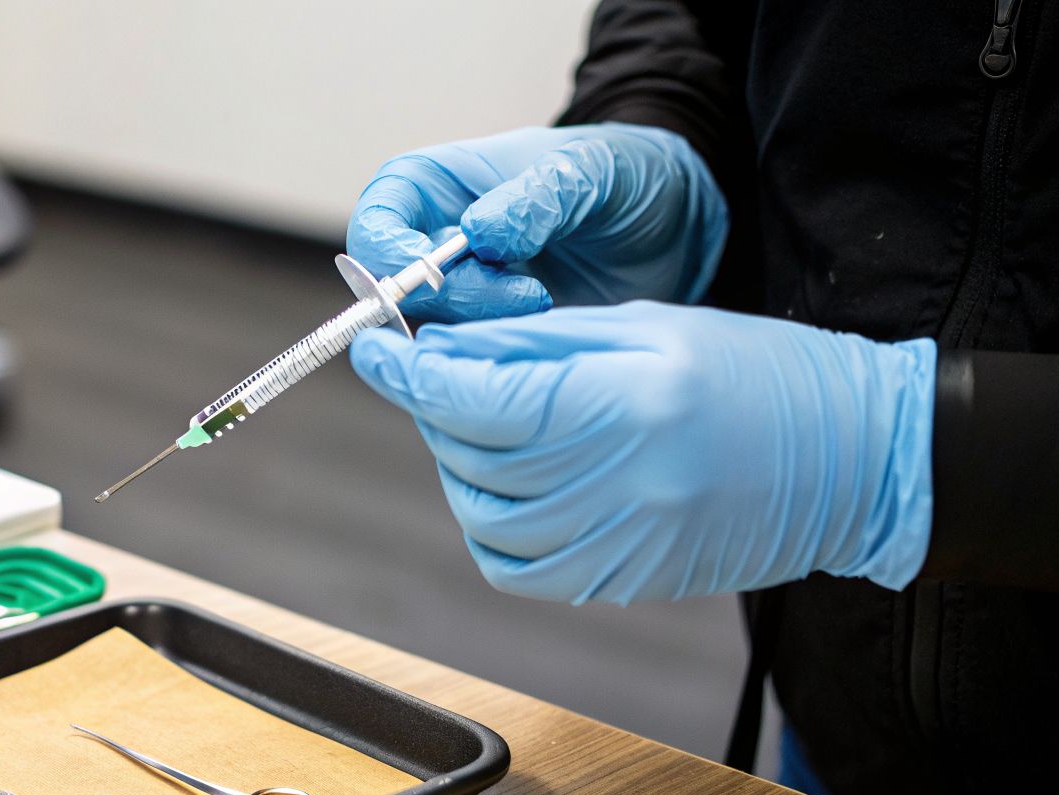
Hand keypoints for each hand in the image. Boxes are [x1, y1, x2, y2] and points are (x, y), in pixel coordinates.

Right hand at [347, 124, 727, 322]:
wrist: (679, 227)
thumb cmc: (628, 177)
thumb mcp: (592, 170)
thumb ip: (536, 196)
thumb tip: (478, 233)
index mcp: (441, 184)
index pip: (379, 219)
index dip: (388, 252)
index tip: (431, 273)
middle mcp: (438, 243)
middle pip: (394, 288)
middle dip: (450, 299)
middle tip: (528, 294)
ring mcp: (465, 296)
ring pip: (429, 332)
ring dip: (480, 331)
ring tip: (548, 304)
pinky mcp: (493, 339)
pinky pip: (468, 361)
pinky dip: (498, 357)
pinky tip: (546, 335)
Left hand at [350, 301, 935, 604]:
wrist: (852, 462)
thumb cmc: (761, 377)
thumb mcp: (647, 326)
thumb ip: (537, 342)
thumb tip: (445, 347)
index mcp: (623, 405)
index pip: (473, 395)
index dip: (408, 370)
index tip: (376, 344)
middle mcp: (614, 486)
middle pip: (467, 452)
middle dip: (436, 406)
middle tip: (444, 369)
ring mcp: (615, 545)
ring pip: (479, 511)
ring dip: (460, 463)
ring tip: (491, 420)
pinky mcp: (617, 581)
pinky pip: (513, 561)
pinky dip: (491, 519)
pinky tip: (514, 480)